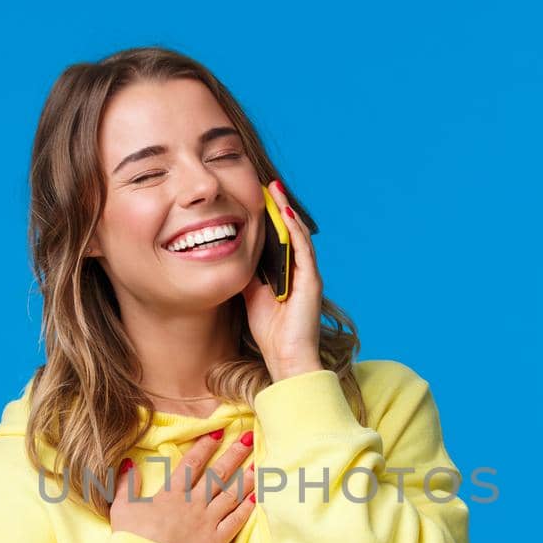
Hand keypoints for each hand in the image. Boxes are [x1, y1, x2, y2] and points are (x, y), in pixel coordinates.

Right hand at [111, 430, 257, 542]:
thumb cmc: (133, 539)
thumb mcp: (122, 507)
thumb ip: (126, 484)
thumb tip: (129, 463)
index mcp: (172, 494)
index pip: (192, 463)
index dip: (206, 446)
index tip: (218, 431)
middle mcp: (193, 503)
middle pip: (218, 474)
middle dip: (234, 454)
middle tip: (249, 438)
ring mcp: (207, 521)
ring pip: (231, 495)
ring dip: (245, 478)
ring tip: (258, 464)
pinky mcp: (217, 541)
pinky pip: (235, 521)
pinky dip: (247, 509)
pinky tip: (256, 498)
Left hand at [241, 179, 325, 381]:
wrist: (286, 359)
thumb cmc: (271, 333)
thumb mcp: (251, 296)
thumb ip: (247, 274)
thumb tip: (230, 254)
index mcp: (288, 272)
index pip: (280, 237)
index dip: (270, 216)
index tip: (256, 195)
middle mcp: (301, 270)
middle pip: (290, 230)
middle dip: (279, 206)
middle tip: (266, 183)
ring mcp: (308, 274)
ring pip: (298, 234)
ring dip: (286, 210)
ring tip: (274, 190)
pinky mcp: (311, 281)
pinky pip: (303, 249)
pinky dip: (293, 230)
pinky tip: (283, 213)